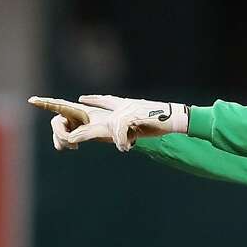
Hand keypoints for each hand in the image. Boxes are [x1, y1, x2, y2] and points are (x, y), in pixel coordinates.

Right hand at [28, 96, 113, 150]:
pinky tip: (73, 148)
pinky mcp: (79, 131)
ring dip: (62, 140)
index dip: (44, 103)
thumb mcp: (100, 130)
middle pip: (57, 122)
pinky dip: (65, 142)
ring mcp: (76, 123)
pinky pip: (65, 137)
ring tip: (74, 147)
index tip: (31, 100)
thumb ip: (83, 133)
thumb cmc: (115, 127)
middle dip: (60, 133)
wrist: (126, 132)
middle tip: (72, 145)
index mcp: (81, 110)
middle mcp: (76, 115)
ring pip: (59, 132)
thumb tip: (70, 139)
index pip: (59, 105)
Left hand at [66, 95, 188, 151]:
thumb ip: (131, 124)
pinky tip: (127, 148)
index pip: (107, 100)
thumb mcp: (142, 121)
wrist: (175, 117)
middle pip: (99, 111)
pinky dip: (122, 141)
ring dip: (115, 139)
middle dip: (85, 120)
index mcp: (127, 105)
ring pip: (110, 126)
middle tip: (71, 134)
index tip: (82, 98)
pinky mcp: (131, 116)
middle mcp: (124, 105)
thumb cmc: (162, 120)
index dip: (94, 99)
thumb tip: (125, 134)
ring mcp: (127, 110)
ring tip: (123, 147)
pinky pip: (119, 131)